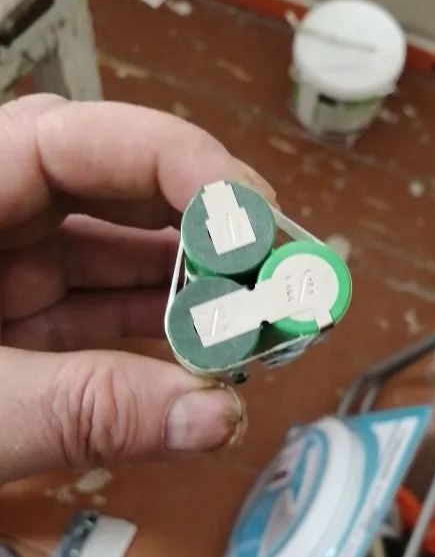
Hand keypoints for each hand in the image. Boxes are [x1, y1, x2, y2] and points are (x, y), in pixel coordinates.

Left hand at [0, 94, 276, 482]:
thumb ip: (81, 411)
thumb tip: (207, 416)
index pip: (74, 140)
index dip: (179, 166)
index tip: (252, 222)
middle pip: (117, 200)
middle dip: (211, 242)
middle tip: (284, 287)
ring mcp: (3, 281)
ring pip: (122, 270)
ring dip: (198, 304)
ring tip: (264, 339)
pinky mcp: (18, 337)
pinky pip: (105, 328)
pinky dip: (160, 352)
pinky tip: (210, 371)